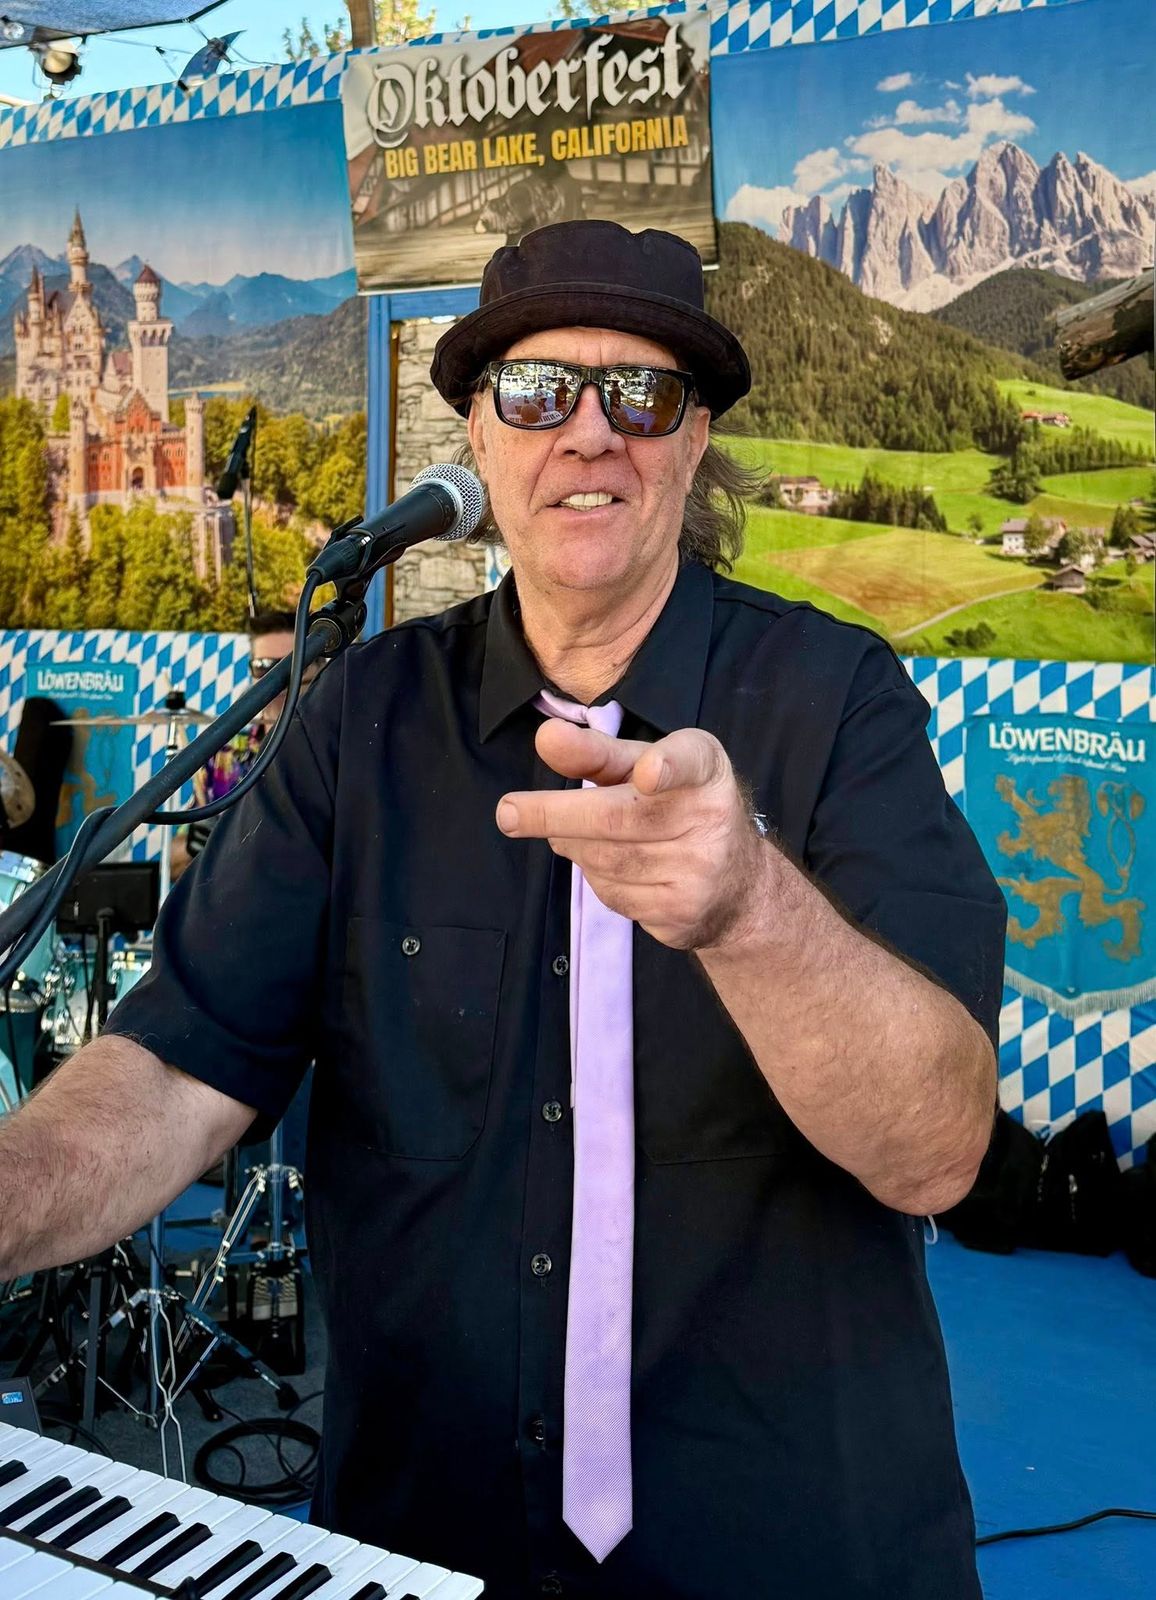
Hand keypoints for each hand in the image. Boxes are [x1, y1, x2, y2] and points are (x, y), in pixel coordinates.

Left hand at [496, 718, 768, 949]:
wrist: (739, 888)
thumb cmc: (678, 807)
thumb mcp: (645, 768)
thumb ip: (596, 754)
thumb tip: (545, 738)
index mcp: (705, 768)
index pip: (689, 761)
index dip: (667, 766)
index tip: (648, 774)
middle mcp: (711, 817)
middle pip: (619, 818)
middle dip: (556, 814)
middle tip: (508, 812)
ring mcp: (700, 871)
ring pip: (606, 860)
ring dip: (573, 846)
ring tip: (571, 834)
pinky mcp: (682, 913)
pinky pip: (614, 895)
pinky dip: (595, 878)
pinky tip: (609, 866)